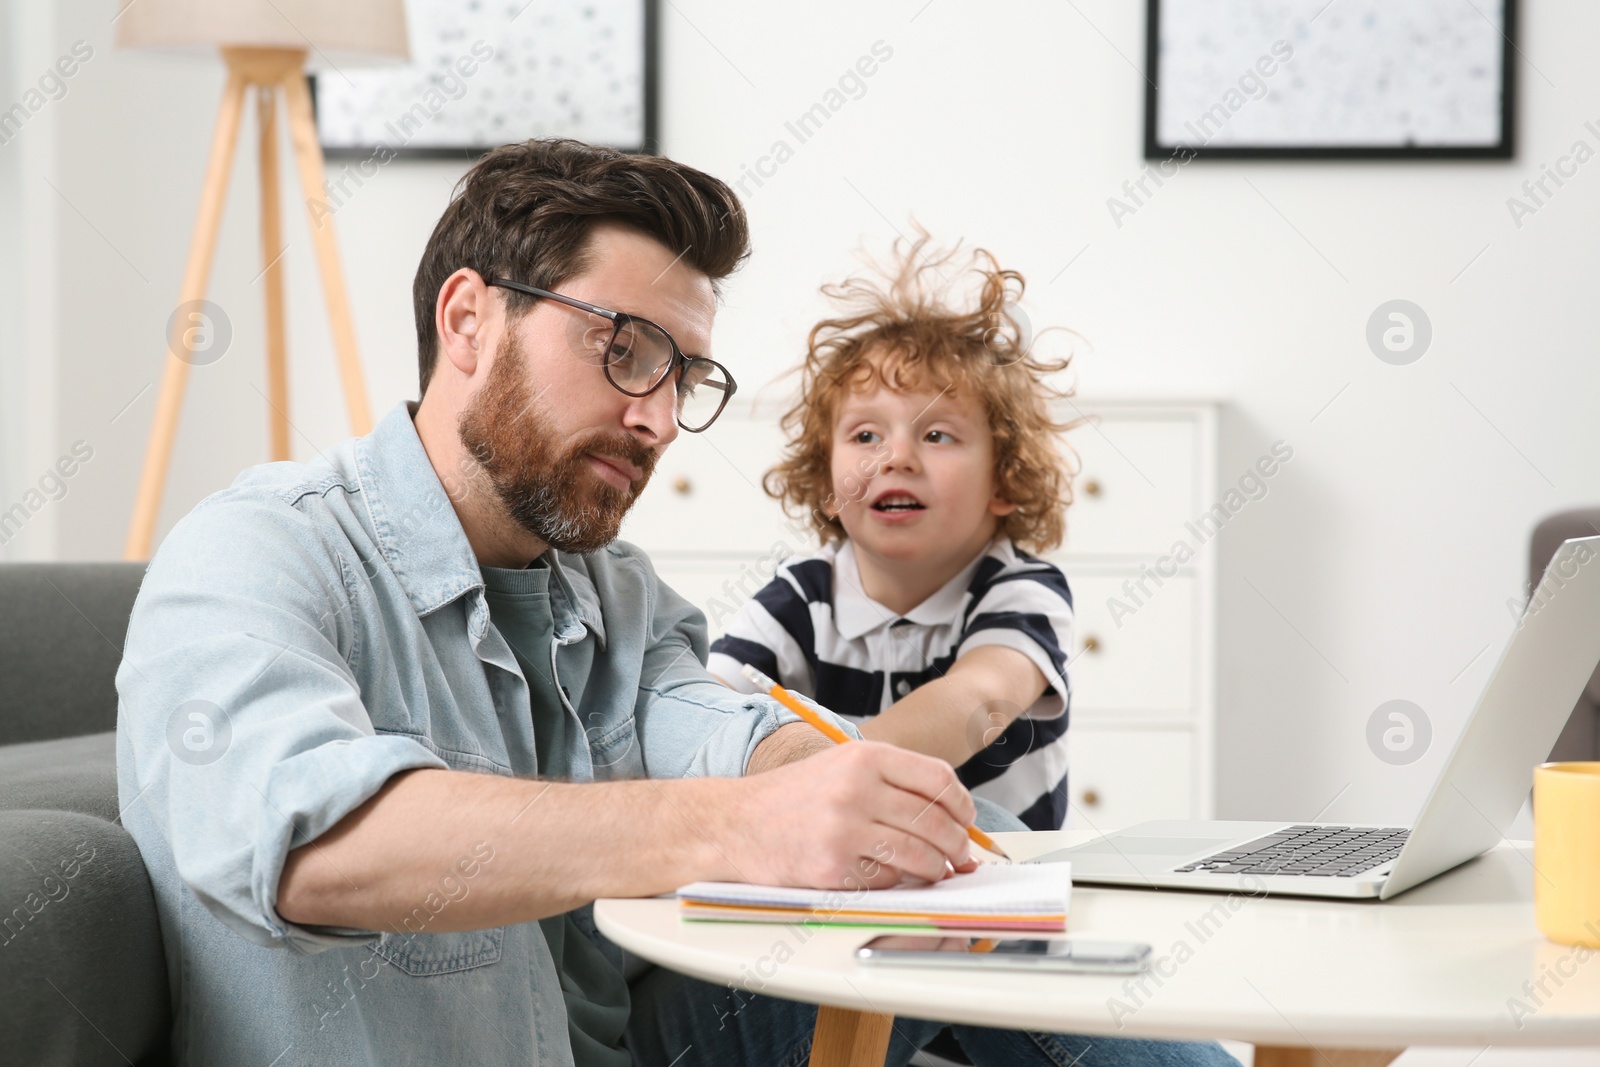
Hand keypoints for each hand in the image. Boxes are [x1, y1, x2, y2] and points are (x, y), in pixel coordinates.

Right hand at [717, 741, 979, 888]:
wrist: (735, 824)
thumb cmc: (793, 798)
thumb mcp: (841, 768)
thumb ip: (893, 783)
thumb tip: (953, 816)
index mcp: (864, 758)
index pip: (938, 779)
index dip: (962, 805)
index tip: (966, 821)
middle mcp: (857, 789)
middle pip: (935, 821)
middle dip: (956, 846)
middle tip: (960, 858)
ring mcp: (844, 830)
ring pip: (919, 856)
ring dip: (935, 870)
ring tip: (934, 872)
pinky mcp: (832, 867)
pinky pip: (887, 881)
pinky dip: (896, 883)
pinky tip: (888, 877)